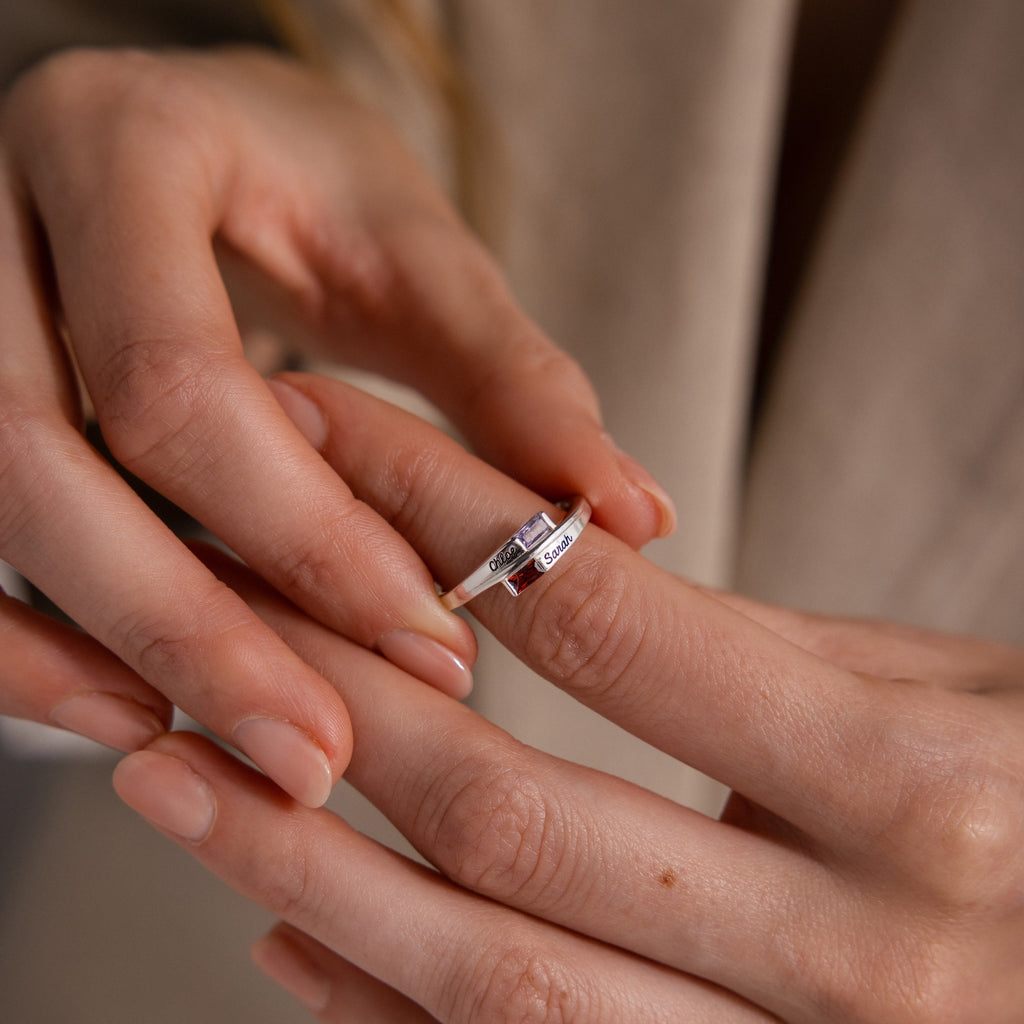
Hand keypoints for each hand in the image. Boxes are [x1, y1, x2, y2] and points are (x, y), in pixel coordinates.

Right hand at [0, 48, 672, 792]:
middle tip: (321, 752)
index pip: (180, 380)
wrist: (191, 134)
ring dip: (113, 652)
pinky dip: (30, 645)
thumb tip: (628, 513)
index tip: (423, 636)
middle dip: (196, 629)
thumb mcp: (413, 246)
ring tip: (248, 749)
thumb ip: (510, 379)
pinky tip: (134, 707)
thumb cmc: (303, 176)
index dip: (300, 531)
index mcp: (122, 151)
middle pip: (44, 464)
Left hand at [113, 374, 1023, 1021]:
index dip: (436, 515)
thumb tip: (535, 603)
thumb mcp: (929, 696)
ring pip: (493, 977)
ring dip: (306, 872)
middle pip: (515, 811)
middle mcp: (852, 957)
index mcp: (914, 796)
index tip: (318, 441)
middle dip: (332, 695)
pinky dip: (391, 1012)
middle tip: (196, 604)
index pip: (605, 623)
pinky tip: (293, 934)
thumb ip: (731, 657)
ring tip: (174, 778)